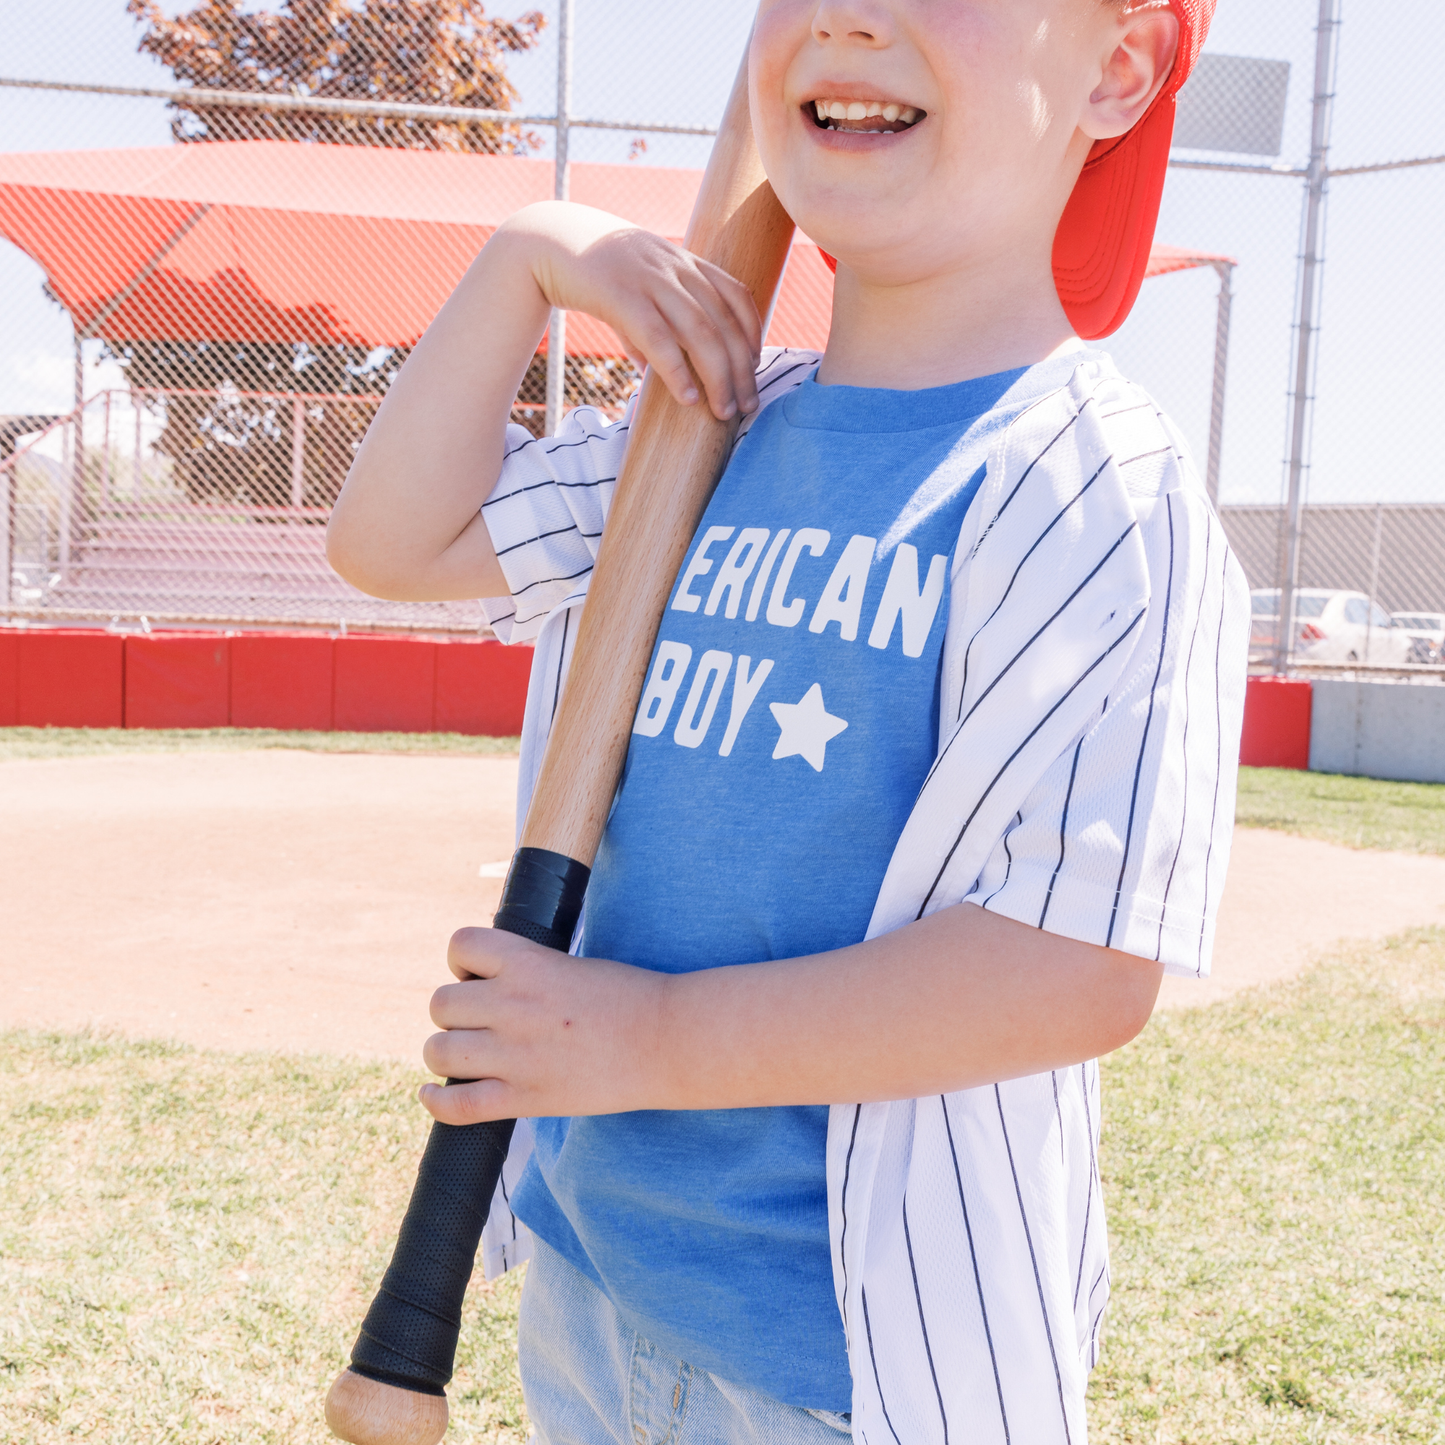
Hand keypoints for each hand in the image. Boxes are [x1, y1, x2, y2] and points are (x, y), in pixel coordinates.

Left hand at [419, 926, 666, 1124]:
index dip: (462, 962)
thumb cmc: (627, 998)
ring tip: (466, 1056)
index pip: (460, 945)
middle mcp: (514, 1005)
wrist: (667, 1041)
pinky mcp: (525, 1098)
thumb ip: (525, 970)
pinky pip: (456, 1106)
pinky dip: (437, 1102)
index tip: (478, 976)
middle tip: (480, 1021)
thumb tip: (480, 981)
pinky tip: (436, 1093)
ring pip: (437, 1052)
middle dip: (453, 1011)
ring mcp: (516, 1055)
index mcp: (529, 963)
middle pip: (440, 1003)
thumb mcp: (570, 964)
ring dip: (445, 1053)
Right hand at [498, 200, 763, 421]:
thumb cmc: (594, 272)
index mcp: (684, 261)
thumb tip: (657, 369)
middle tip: (747, 404)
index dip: (752, 333)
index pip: (737, 295)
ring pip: (700, 332)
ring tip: (723, 410)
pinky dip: (677, 371)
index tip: (754, 367)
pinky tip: (686, 397)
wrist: (547, 242)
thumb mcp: (637, 289)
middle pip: (723, 323)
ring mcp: (649, 280)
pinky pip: (658, 338)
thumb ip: (654, 323)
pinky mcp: (620, 296)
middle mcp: (674, 267)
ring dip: (718, 377)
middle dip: (741, 369)